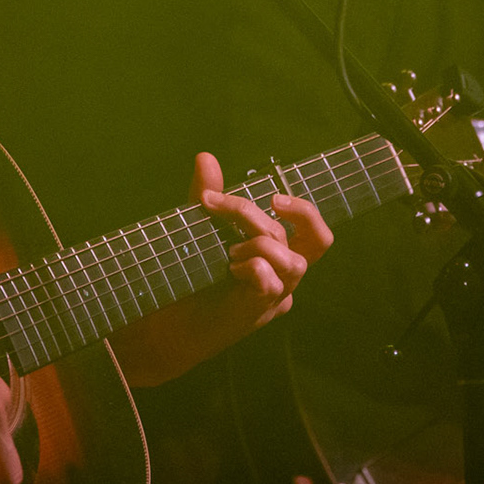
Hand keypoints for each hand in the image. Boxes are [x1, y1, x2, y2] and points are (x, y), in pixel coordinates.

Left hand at [111, 152, 333, 385]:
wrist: (166, 327)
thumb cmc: (191, 279)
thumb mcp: (202, 231)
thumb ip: (210, 197)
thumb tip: (206, 157)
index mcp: (279, 258)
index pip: (317, 235)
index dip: (305, 212)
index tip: (273, 198)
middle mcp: (284, 278)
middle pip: (298, 238)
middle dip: (254, 214)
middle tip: (217, 206)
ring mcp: (275, 298)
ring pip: (294, 262)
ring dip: (258, 244)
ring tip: (227, 251)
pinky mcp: (257, 312)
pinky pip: (271, 282)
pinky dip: (252, 267)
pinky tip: (229, 269)